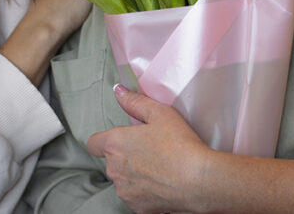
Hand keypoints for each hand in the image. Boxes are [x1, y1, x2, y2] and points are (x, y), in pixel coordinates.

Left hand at [87, 85, 211, 213]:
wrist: (199, 181)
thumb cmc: (180, 145)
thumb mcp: (160, 113)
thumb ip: (135, 102)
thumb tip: (119, 92)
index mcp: (115, 144)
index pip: (94, 143)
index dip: (105, 140)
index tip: (122, 139)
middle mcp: (114, 169)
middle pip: (112, 161)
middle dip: (127, 156)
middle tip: (152, 149)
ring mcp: (124, 191)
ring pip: (124, 180)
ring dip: (135, 175)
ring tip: (160, 167)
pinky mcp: (137, 207)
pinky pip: (136, 196)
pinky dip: (146, 191)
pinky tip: (163, 183)